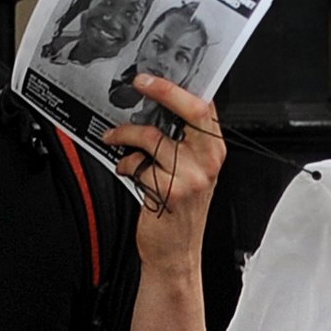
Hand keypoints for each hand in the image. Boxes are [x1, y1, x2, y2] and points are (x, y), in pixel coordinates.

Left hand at [104, 73, 225, 261]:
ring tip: (116, 140)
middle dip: (163, 92)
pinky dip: (127, 166)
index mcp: (214, 153)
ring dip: (127, 137)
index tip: (154, 78)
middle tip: (140, 83)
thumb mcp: (189, 172)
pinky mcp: (171, 190)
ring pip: (154, 138)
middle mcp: (208, 162)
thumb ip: (181, 143)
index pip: (205, 110)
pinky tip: (129, 172)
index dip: (179, 89)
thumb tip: (155, 108)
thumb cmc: (178, 212)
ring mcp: (192, 177)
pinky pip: (140, 165)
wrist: (175, 251)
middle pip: (192, 112)